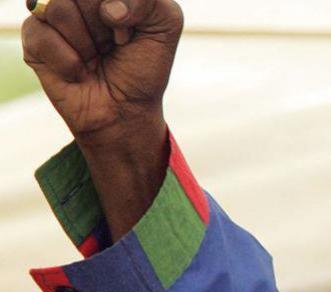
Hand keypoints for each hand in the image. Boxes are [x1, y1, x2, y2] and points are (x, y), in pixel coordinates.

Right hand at [22, 0, 182, 144]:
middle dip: (103, 26)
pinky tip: (78, 70)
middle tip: (112, 45)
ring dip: (86, 43)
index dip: (119, 9)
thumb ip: (146, 1)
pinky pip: (41, 35)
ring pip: (59, 9)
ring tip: (94, 57)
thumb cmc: (144, 65)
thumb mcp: (165, 25)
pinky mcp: (33, 38)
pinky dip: (68, 61)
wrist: (125, 110)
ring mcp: (50, 13)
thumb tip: (109, 9)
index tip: (129, 33)